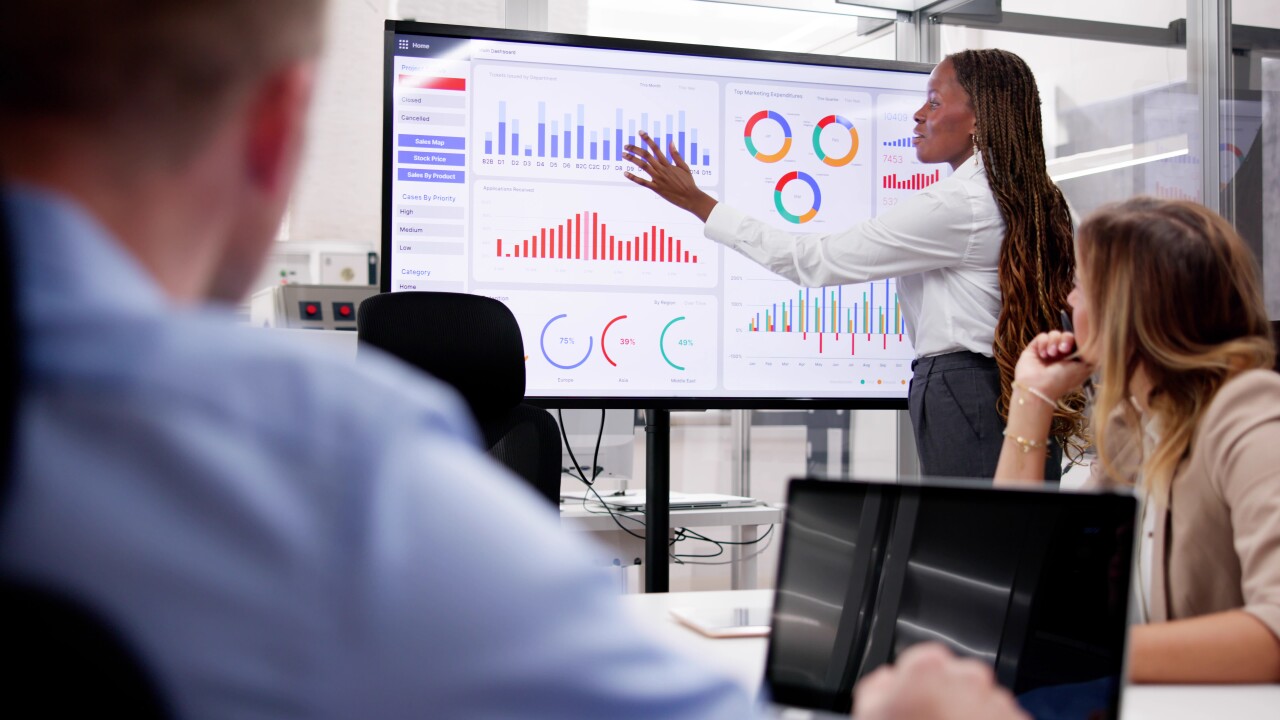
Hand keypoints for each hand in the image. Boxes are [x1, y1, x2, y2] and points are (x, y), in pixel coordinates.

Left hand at [622, 131, 717, 221]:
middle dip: (635, 149)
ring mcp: (658, 179)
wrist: (690, 198)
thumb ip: (676, 155)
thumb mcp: (684, 166)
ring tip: (624, 154)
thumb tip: (671, 141)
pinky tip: (625, 173)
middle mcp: (662, 170)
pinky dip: (633, 177)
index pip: (656, 148)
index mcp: (668, 164)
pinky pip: (643, 182)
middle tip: (626, 145)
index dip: (647, 139)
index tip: (640, 132)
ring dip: (632, 159)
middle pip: (646, 156)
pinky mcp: (656, 189)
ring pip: (643, 166)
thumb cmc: (688, 182)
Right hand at [854, 644, 1028, 719]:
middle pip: (953, 679)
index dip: (911, 685)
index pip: (919, 661)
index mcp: (928, 670)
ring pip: (979, 701)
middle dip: (943, 700)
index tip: (909, 704)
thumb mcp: (870, 718)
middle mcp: (968, 678)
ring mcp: (998, 702)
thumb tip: (886, 681)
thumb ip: (876, 688)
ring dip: (967, 718)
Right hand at [1013, 331, 1094, 401]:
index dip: (1078, 341)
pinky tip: (1043, 355)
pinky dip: (1043, 343)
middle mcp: (1060, 355)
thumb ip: (1092, 356)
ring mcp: (1047, 351)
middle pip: (1067, 335)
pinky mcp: (1034, 349)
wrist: (1039, 389)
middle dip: (1066, 340)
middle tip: (1063, 350)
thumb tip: (1094, 344)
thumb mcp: (1084, 369)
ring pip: (1054, 334)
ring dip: (1054, 342)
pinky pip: (1042, 336)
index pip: (1078, 341)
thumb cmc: (1062, 381)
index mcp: (1073, 359)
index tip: (1074, 348)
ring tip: (1051, 354)